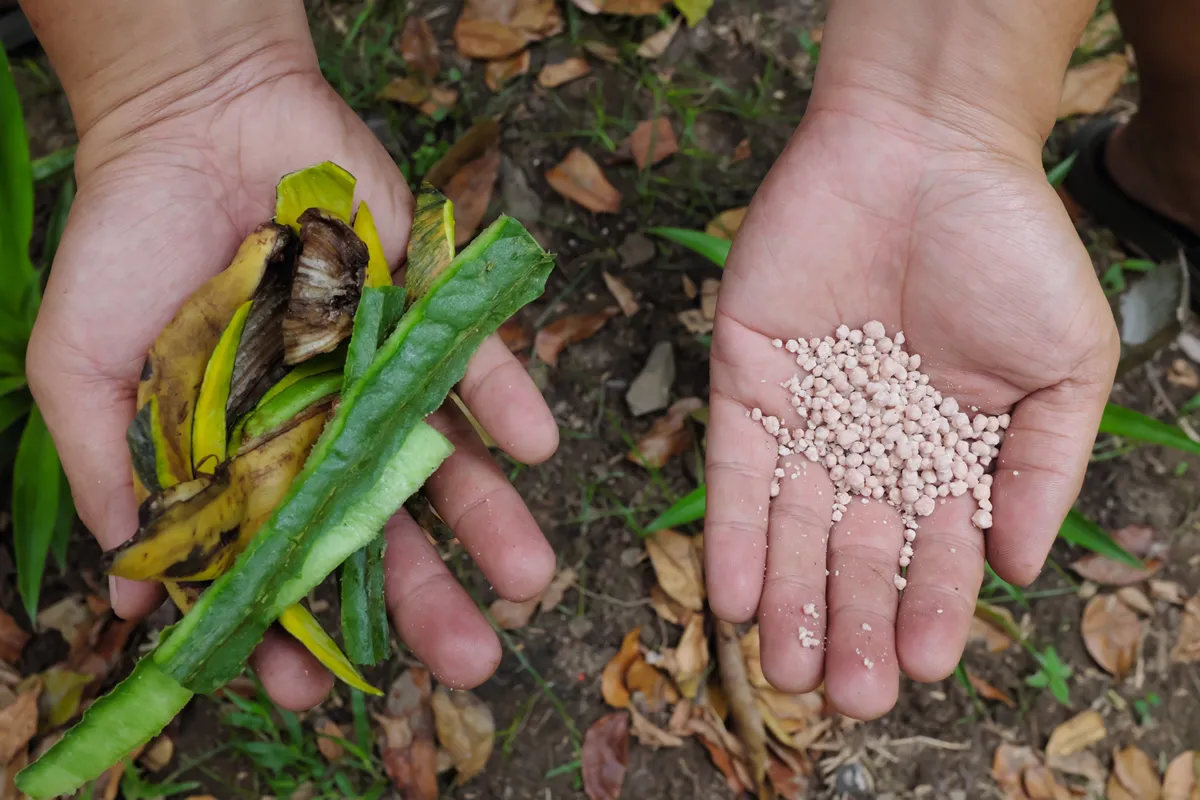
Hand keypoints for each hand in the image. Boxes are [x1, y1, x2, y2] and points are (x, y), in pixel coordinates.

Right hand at [27, 49, 557, 708]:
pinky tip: (537, 448)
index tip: (313, 688)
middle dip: (421, 599)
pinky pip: (477, 360)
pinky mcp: (427, 309)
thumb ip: (110, 472)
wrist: (193, 119)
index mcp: (245, 459)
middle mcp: (325, 430)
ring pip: (445, 460)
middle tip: (468, 665)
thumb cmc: (127, 244)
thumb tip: (130, 598)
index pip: (278, 563)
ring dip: (491, 519)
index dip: (292, 629)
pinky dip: (508, 399)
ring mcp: (382, 373)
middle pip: (378, 530)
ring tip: (529, 580)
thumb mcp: (82, 368)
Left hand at [705, 96, 1117, 717]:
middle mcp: (868, 446)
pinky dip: (732, 532)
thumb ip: (1043, 468)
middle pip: (854, 553)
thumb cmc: (1009, 249)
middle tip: (843, 694)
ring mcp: (803, 417)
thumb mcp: (1064, 365)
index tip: (920, 665)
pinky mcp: (745, 382)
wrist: (924, 150)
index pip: (932, 551)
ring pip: (790, 528)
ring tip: (786, 669)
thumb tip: (1018, 570)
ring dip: (788, 599)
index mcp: (944, 452)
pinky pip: (735, 472)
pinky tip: (734, 596)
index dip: (927, 608)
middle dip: (850, 622)